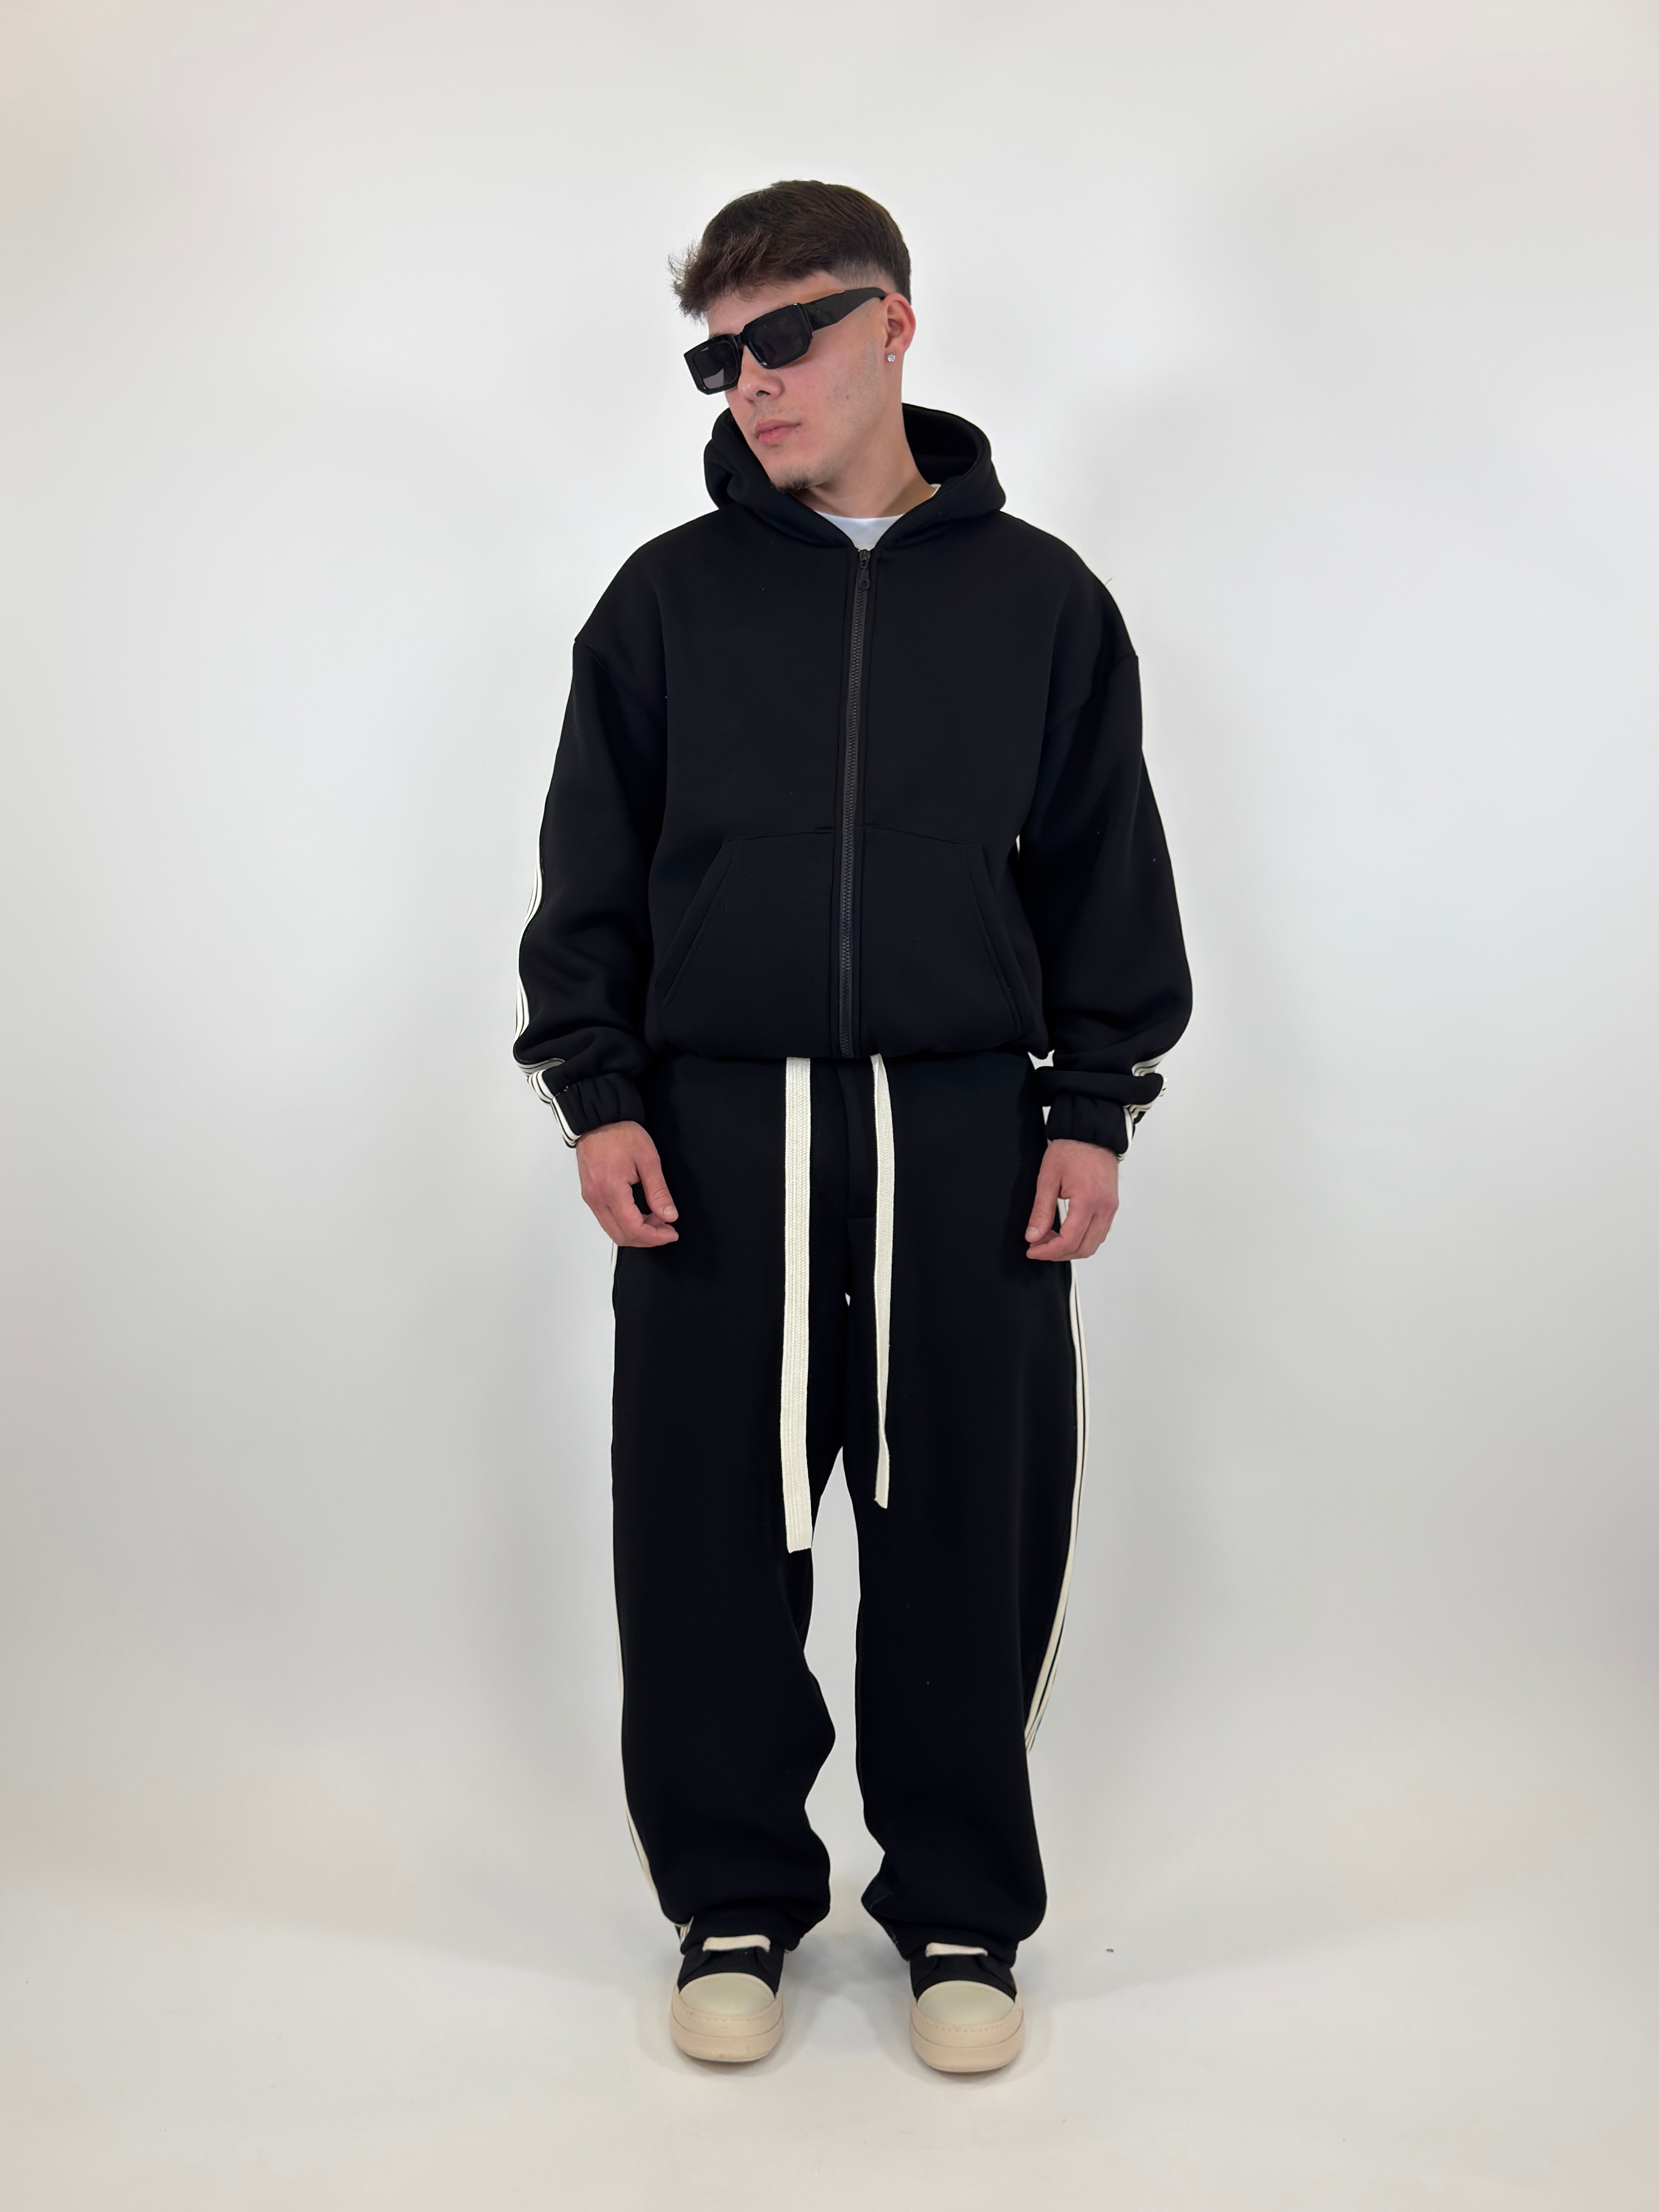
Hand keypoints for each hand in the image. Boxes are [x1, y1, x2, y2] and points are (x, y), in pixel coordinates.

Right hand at [575, 1121, 679, 1247]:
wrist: (599, 1121)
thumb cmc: (620, 1134)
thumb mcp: (648, 1159)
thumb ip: (658, 1191)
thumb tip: (668, 1215)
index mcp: (611, 1190)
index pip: (634, 1229)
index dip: (656, 1237)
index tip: (671, 1233)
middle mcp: (597, 1198)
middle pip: (622, 1236)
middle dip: (647, 1239)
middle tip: (666, 1229)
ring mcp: (591, 1198)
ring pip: (613, 1231)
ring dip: (636, 1232)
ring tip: (656, 1219)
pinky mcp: (591, 1195)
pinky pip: (607, 1220)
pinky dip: (626, 1223)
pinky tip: (641, 1213)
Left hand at [1024, 1137, 1118, 1260]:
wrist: (1091, 1135)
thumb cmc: (1071, 1150)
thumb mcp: (1048, 1178)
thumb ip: (1041, 1210)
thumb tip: (1033, 1236)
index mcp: (1087, 1200)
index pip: (1069, 1240)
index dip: (1048, 1251)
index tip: (1032, 1250)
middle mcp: (1104, 1208)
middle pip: (1083, 1248)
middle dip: (1058, 1254)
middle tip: (1038, 1247)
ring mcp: (1110, 1208)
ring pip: (1093, 1244)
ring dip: (1071, 1249)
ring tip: (1049, 1240)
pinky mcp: (1111, 1206)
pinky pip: (1099, 1234)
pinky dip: (1082, 1240)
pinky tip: (1065, 1233)